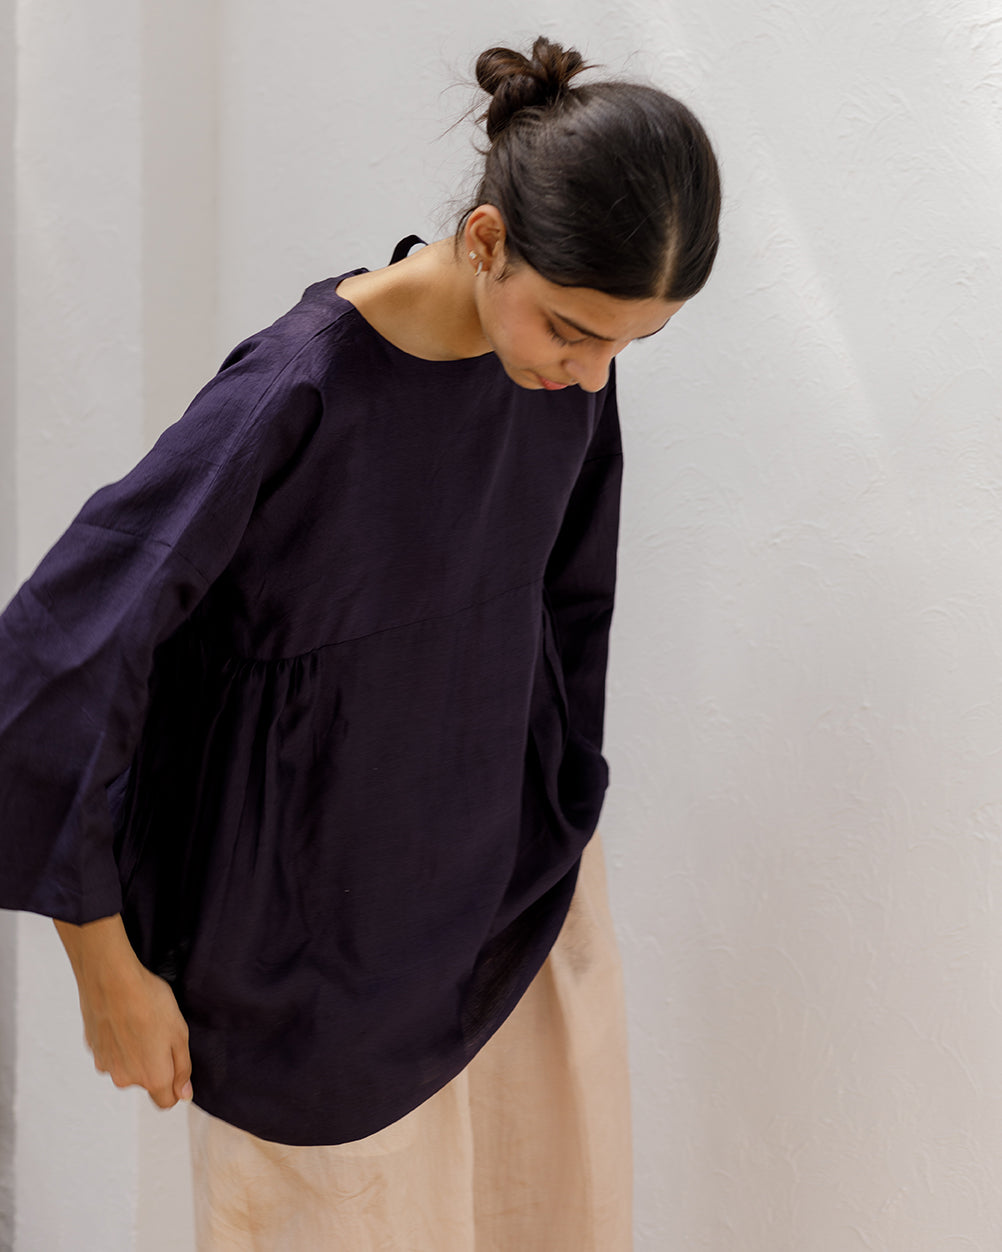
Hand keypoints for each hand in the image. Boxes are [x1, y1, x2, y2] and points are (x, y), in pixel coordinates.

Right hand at [54, 914, 192, 1108]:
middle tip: (159, 1033)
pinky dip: (118, 1043)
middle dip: (155, 1064)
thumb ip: (183, 1068)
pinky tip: (123, 1020)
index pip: (166, 1101)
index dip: (175, 1086)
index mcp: (152, 1077)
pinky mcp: (94, 1051)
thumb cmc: (150, 1003)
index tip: (176, 1064)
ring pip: (127, 1067)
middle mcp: (126, 1080)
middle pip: (146, 1082)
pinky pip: (112, 1054)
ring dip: (135, 1053)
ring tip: (140, 1023)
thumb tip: (183, 1094)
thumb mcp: (180, 1033)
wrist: (112, 981)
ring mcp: (107, 1066)